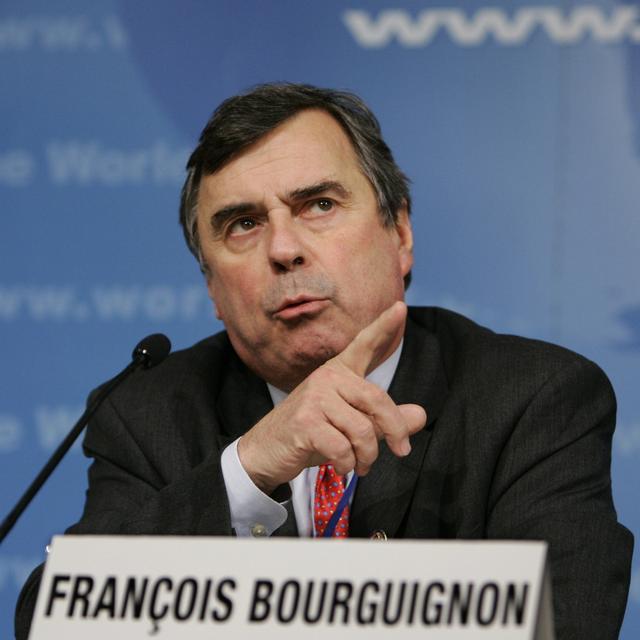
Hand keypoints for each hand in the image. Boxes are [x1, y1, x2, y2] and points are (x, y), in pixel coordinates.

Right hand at [237, 301, 426, 494]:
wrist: (266, 451)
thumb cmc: (311, 435)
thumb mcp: (353, 427)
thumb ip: (385, 420)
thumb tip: (421, 414)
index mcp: (338, 373)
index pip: (363, 345)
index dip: (383, 326)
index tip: (401, 308)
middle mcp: (327, 378)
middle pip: (377, 401)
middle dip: (395, 430)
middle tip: (402, 451)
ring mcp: (314, 397)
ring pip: (363, 430)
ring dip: (367, 456)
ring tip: (360, 465)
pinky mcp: (305, 421)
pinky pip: (343, 447)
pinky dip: (348, 464)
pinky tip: (340, 466)